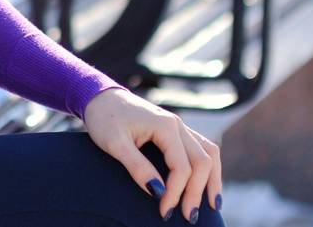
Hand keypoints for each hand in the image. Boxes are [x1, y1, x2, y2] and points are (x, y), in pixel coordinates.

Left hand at [81, 87, 221, 221]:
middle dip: (196, 192)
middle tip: (189, 217)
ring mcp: (179, 126)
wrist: (101, 97)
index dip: (176, 192)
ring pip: (209, 153)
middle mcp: (178, 124)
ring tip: (212, 206)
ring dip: (212, 180)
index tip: (165, 212)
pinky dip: (208, 168)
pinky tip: (206, 184)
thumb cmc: (104, 118)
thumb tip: (158, 192)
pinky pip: (202, 149)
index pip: (182, 166)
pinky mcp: (177, 131)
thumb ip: (137, 166)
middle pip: (202, 162)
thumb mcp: (114, 143)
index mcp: (165, 125)